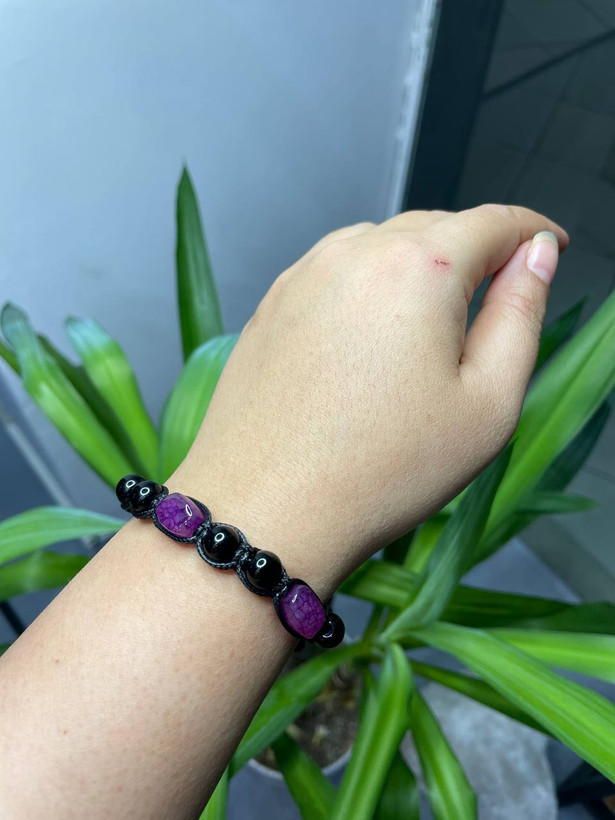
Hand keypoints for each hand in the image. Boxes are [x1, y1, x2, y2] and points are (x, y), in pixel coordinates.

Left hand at [177, 205, 566, 593]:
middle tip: (493, 304)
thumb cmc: (382, 470)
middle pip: (435, 227)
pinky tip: (370, 343)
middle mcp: (354, 253)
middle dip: (476, 252)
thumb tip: (538, 255)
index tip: (549, 247)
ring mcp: (303, 275)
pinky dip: (368, 288)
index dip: (533, 231)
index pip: (494, 221)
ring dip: (418, 269)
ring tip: (428, 333)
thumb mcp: (487, 403)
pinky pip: (336, 274)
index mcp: (418, 267)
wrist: (266, 508)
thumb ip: (522, 314)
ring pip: (381, 246)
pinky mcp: (272, 303)